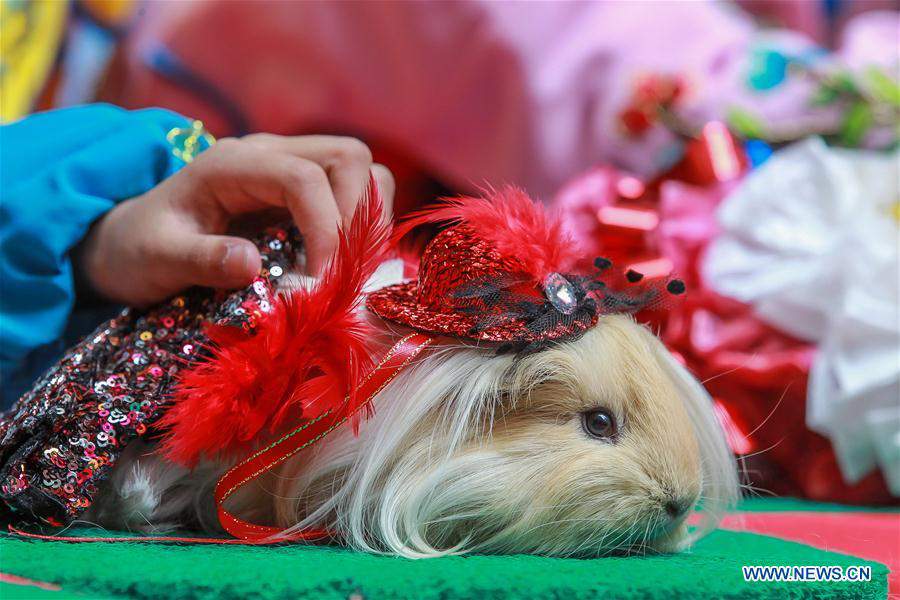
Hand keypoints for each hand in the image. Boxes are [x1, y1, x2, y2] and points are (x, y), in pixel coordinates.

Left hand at [74, 134, 394, 307]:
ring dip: (369, 221)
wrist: (132, 242)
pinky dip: (364, 230)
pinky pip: (357, 198)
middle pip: (349, 158)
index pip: (304, 177)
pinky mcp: (306, 196)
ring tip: (350, 270)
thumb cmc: (139, 249)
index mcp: (232, 163)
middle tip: (345, 274)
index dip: (327, 228)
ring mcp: (292, 172)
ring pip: (364, 173)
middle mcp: (270, 156)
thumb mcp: (155, 257)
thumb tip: (250, 264)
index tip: (324, 282)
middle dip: (359, 217)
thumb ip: (199, 258)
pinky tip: (344, 267)